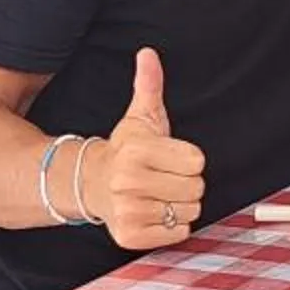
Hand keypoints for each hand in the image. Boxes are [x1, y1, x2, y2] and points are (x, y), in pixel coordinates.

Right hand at [87, 48, 207, 248]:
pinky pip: (178, 233)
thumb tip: (148, 54)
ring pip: (189, 212)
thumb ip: (149, 84)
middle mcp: (129, 182)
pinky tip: (153, 212)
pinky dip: (172, 227)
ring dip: (180, 205)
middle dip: (186, 183)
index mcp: (137, 151)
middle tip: (163, 177)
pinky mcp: (130, 236)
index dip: (188, 158)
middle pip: (196, 188)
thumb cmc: (126, 150)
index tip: (168, 157)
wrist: (92, 182)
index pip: (197, 160)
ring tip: (157, 194)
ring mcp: (128, 211)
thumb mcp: (139, 116)